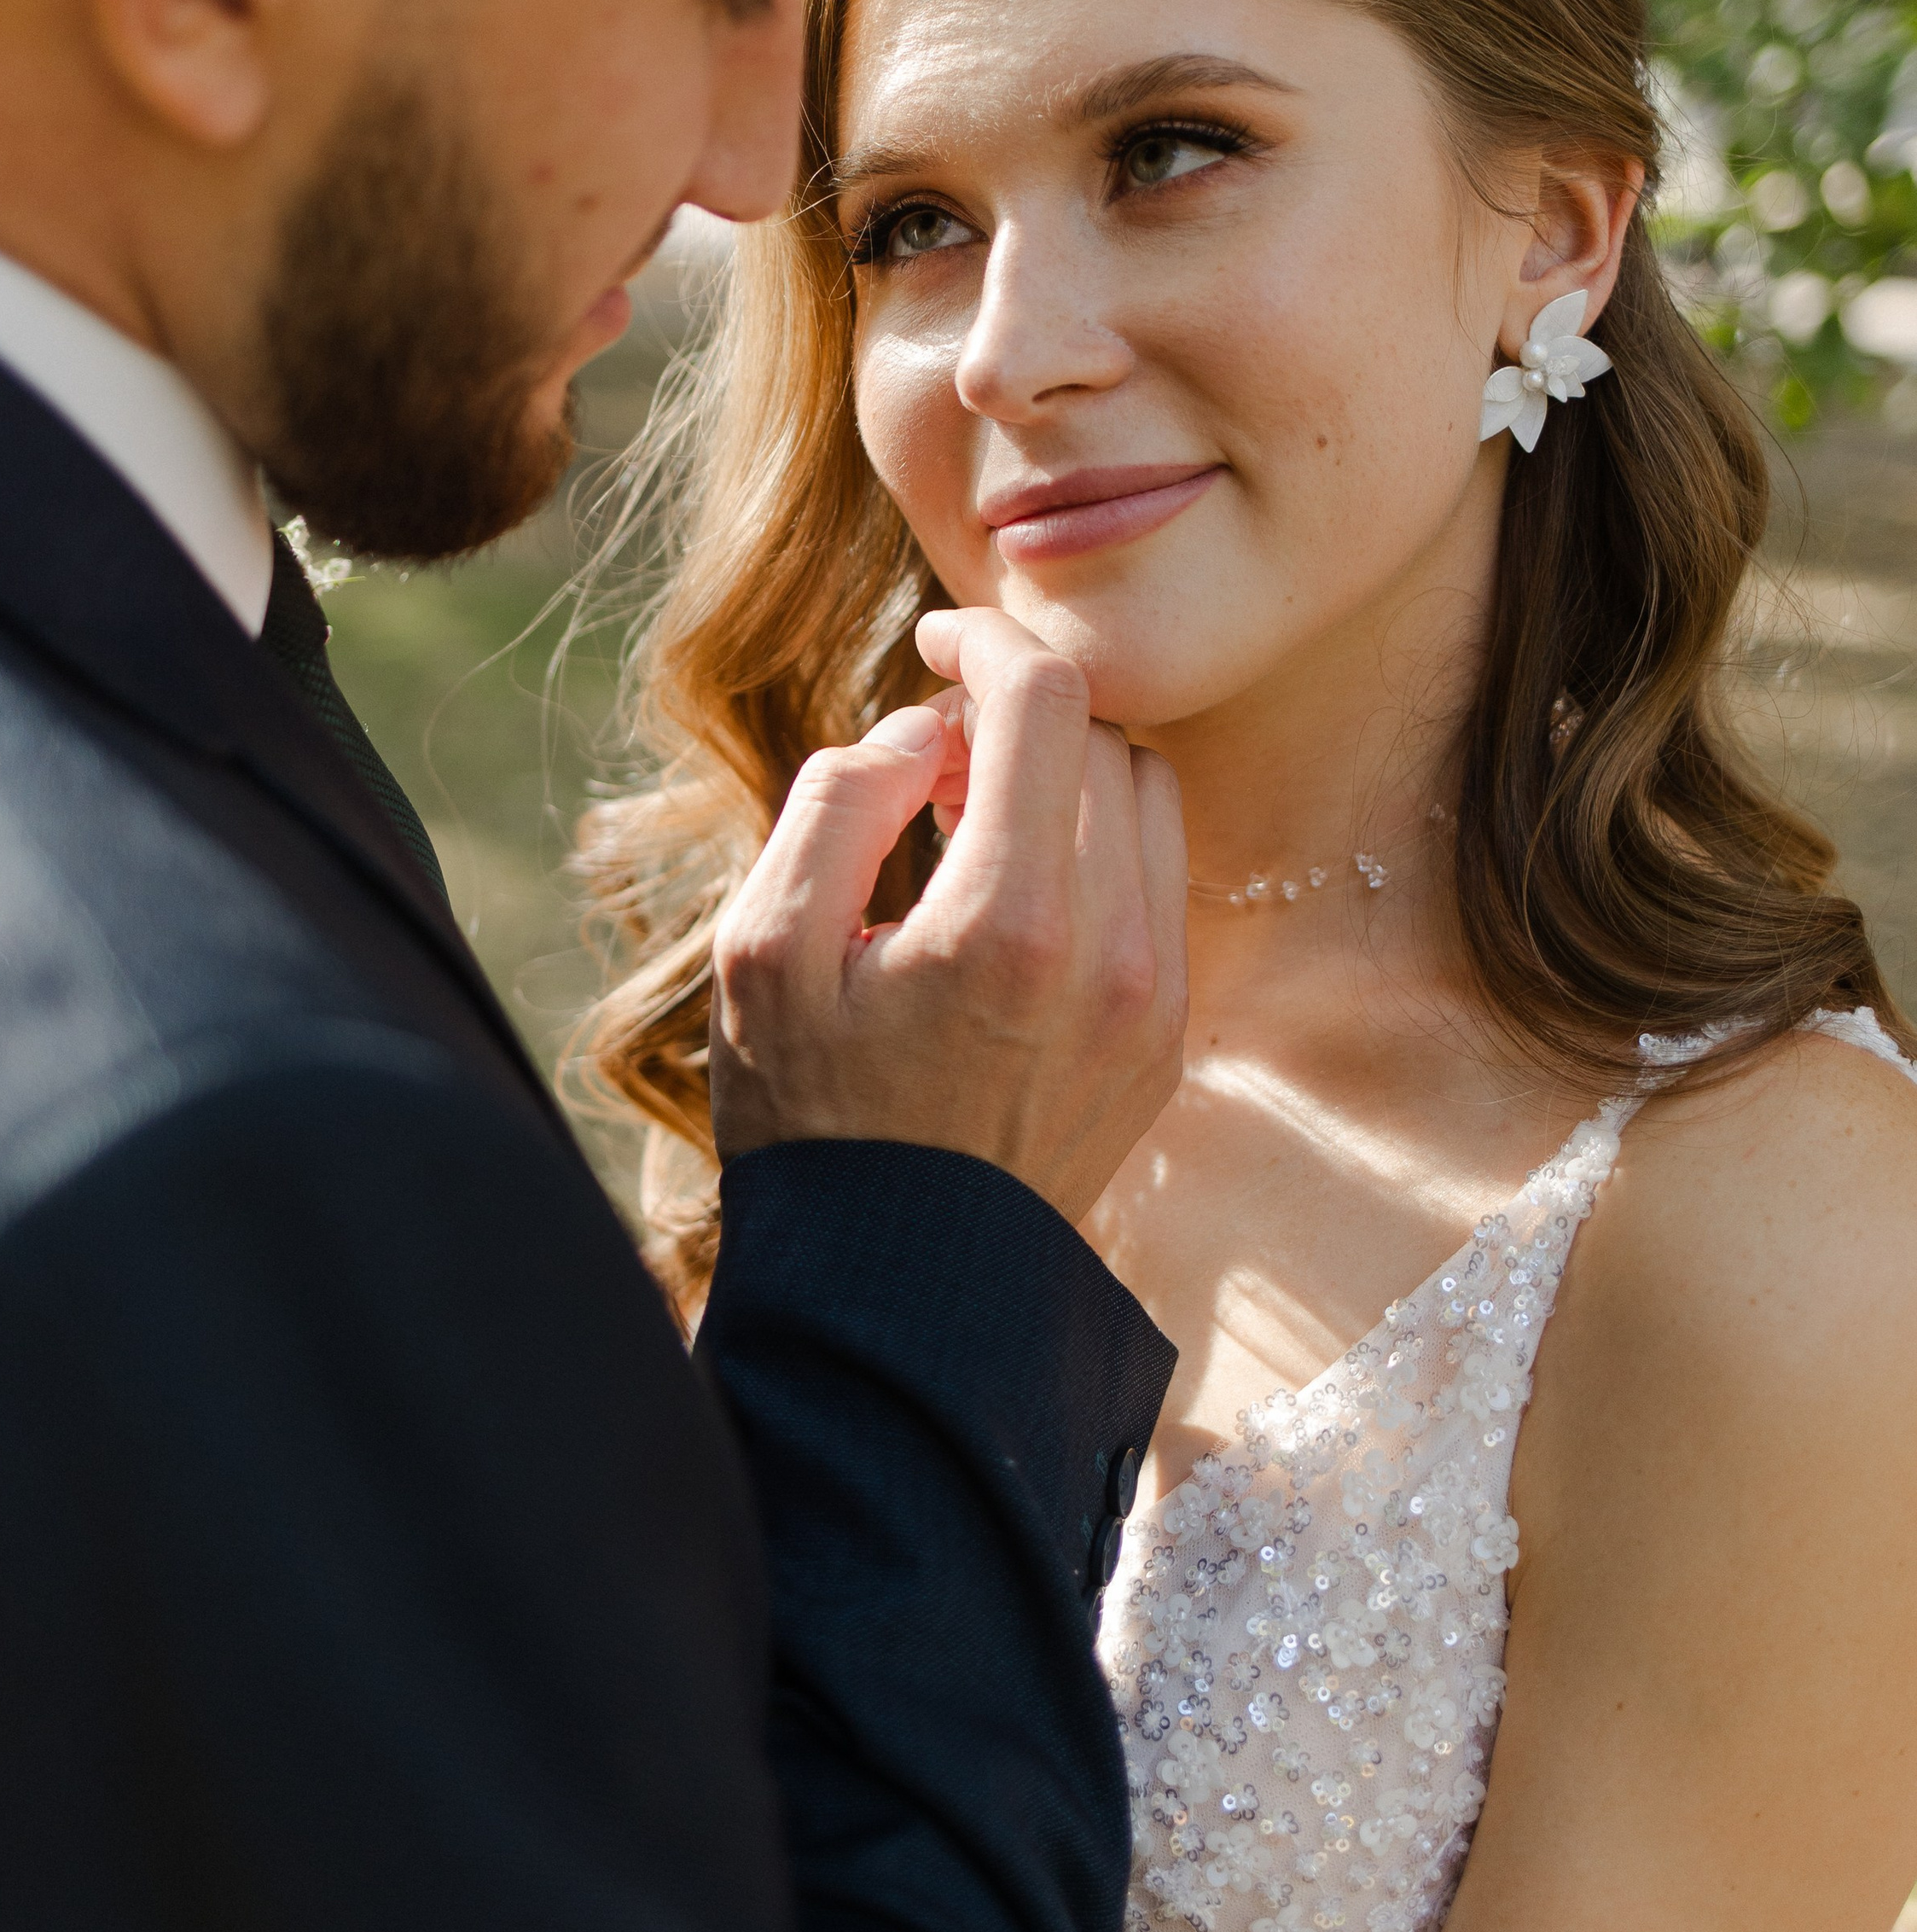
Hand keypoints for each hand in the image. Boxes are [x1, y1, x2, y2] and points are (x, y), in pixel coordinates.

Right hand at [709, 606, 1188, 1224]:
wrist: (899, 1291)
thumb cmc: (812, 1120)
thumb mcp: (763, 951)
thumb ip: (835, 805)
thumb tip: (920, 735)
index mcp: (1009, 921)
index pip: (1046, 698)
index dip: (987, 639)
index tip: (934, 642)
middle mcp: (1111, 953)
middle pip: (1101, 738)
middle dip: (1016, 715)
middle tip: (927, 760)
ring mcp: (1154, 999)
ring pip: (1147, 800)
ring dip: (1064, 777)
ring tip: (965, 825)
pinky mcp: (1167, 1037)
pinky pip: (1154, 884)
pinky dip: (1091, 852)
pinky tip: (1006, 900)